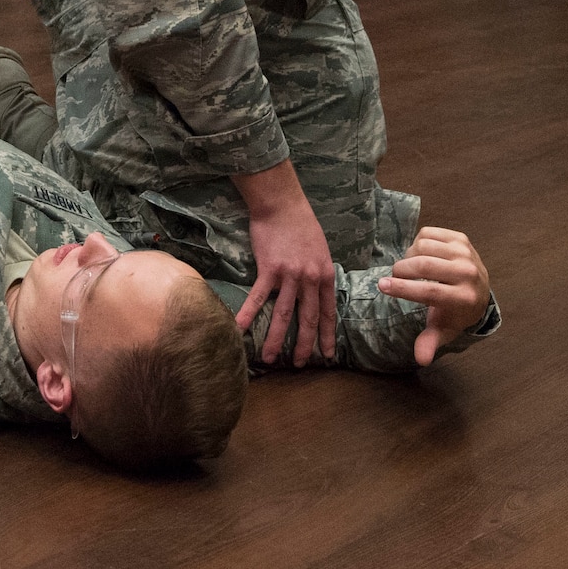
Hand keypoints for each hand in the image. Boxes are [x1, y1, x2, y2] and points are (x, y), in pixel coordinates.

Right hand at [232, 161, 338, 365]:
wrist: (282, 203)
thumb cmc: (300, 222)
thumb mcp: (320, 248)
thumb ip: (317, 271)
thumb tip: (315, 290)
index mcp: (324, 274)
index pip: (328, 312)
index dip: (327, 335)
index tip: (327, 354)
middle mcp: (309, 279)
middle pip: (307, 319)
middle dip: (305, 345)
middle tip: (300, 364)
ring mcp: (289, 276)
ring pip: (283, 314)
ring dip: (276, 339)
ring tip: (271, 358)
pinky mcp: (269, 269)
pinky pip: (258, 297)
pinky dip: (248, 314)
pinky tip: (239, 329)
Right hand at [377, 227, 491, 365]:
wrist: (479, 290)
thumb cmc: (455, 312)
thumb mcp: (443, 329)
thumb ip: (430, 342)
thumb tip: (421, 360)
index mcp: (464, 298)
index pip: (429, 291)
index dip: (402, 289)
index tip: (382, 286)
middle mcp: (468, 272)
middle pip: (424, 266)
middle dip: (400, 270)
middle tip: (393, 278)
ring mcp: (466, 252)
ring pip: (423, 246)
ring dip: (409, 257)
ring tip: (409, 269)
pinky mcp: (461, 238)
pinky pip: (427, 234)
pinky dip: (417, 244)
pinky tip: (420, 256)